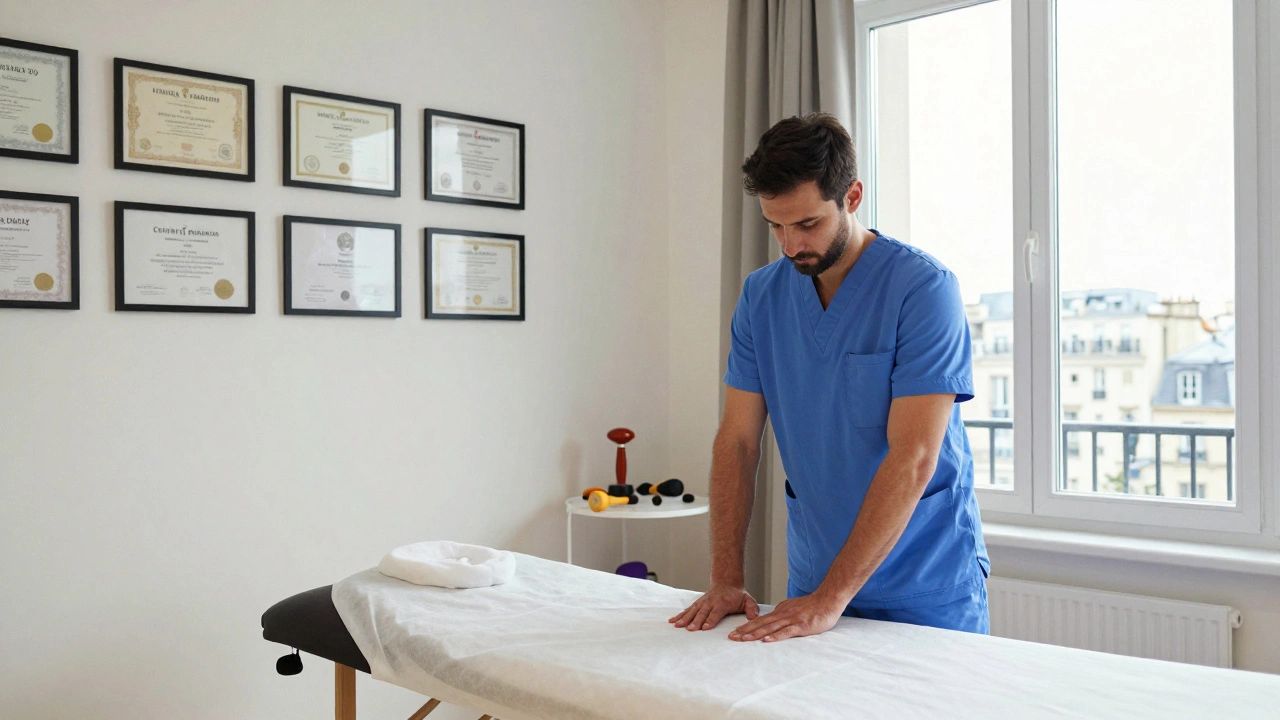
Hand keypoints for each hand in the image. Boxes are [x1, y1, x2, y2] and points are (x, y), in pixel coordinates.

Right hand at [669, 584, 759, 630]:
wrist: (727, 583)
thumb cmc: (737, 595)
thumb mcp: (747, 600)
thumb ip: (751, 608)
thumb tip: (753, 616)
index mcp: (723, 603)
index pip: (716, 613)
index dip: (710, 620)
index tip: (705, 627)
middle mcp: (711, 602)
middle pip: (702, 613)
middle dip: (696, 621)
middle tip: (690, 629)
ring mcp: (703, 602)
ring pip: (693, 611)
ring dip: (685, 618)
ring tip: (677, 626)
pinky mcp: (697, 604)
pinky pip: (687, 609)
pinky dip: (680, 615)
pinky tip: (672, 621)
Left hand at [728, 591, 844, 642]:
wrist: (828, 600)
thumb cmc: (814, 606)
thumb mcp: (794, 608)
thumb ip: (784, 613)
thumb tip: (774, 619)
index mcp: (780, 611)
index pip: (760, 620)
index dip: (746, 626)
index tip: (735, 633)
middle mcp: (782, 614)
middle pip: (760, 624)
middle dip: (745, 631)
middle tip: (732, 637)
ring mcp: (791, 619)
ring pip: (769, 628)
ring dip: (755, 634)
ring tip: (743, 639)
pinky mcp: (801, 625)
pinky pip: (786, 632)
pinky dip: (775, 636)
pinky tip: (765, 641)